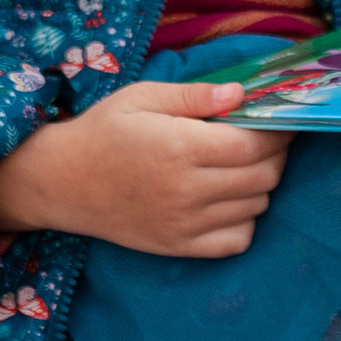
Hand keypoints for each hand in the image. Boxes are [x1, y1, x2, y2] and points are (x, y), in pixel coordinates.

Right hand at [0, 79, 291, 259]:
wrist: (60, 182)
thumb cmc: (102, 131)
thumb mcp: (142, 97)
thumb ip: (195, 95)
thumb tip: (242, 93)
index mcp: (181, 148)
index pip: (255, 144)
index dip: (278, 131)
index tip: (281, 118)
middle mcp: (187, 191)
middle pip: (263, 177)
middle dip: (277, 154)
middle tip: (268, 138)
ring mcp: (184, 224)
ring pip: (255, 207)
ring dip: (262, 184)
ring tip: (245, 164)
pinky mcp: (178, 247)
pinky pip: (236, 241)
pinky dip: (246, 220)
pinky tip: (231, 199)